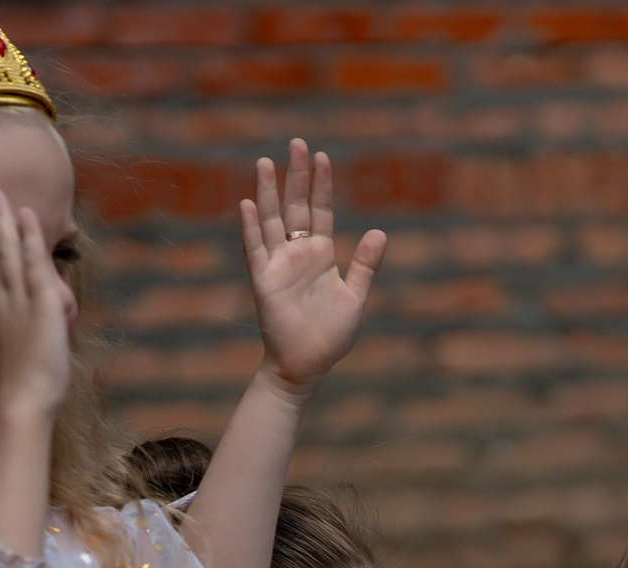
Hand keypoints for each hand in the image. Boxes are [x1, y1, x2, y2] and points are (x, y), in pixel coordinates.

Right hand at [0, 184, 72, 419]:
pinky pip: (33, 263)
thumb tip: (20, 340)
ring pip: (6, 252)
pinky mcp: (39, 304)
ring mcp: (16, 301)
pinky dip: (29, 238)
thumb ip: (14, 342)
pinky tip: (26, 216)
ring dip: (2, 220)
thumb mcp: (12, 361)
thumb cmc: (21, 395)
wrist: (22, 403)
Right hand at [240, 139, 386, 394]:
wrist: (307, 365)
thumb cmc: (331, 334)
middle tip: (296, 142)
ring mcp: (278, 265)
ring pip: (272, 221)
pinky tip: (248, 204)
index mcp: (320, 254)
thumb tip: (379, 231)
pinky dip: (251, 227)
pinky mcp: (264, 281)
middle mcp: (297, 254)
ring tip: (265, 162)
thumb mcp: (355, 296)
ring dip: (267, 192)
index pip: (320, 210)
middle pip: (295, 206)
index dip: (322, 184)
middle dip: (296, 176)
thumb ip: (365, 264)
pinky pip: (256, 249)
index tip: (321, 156)